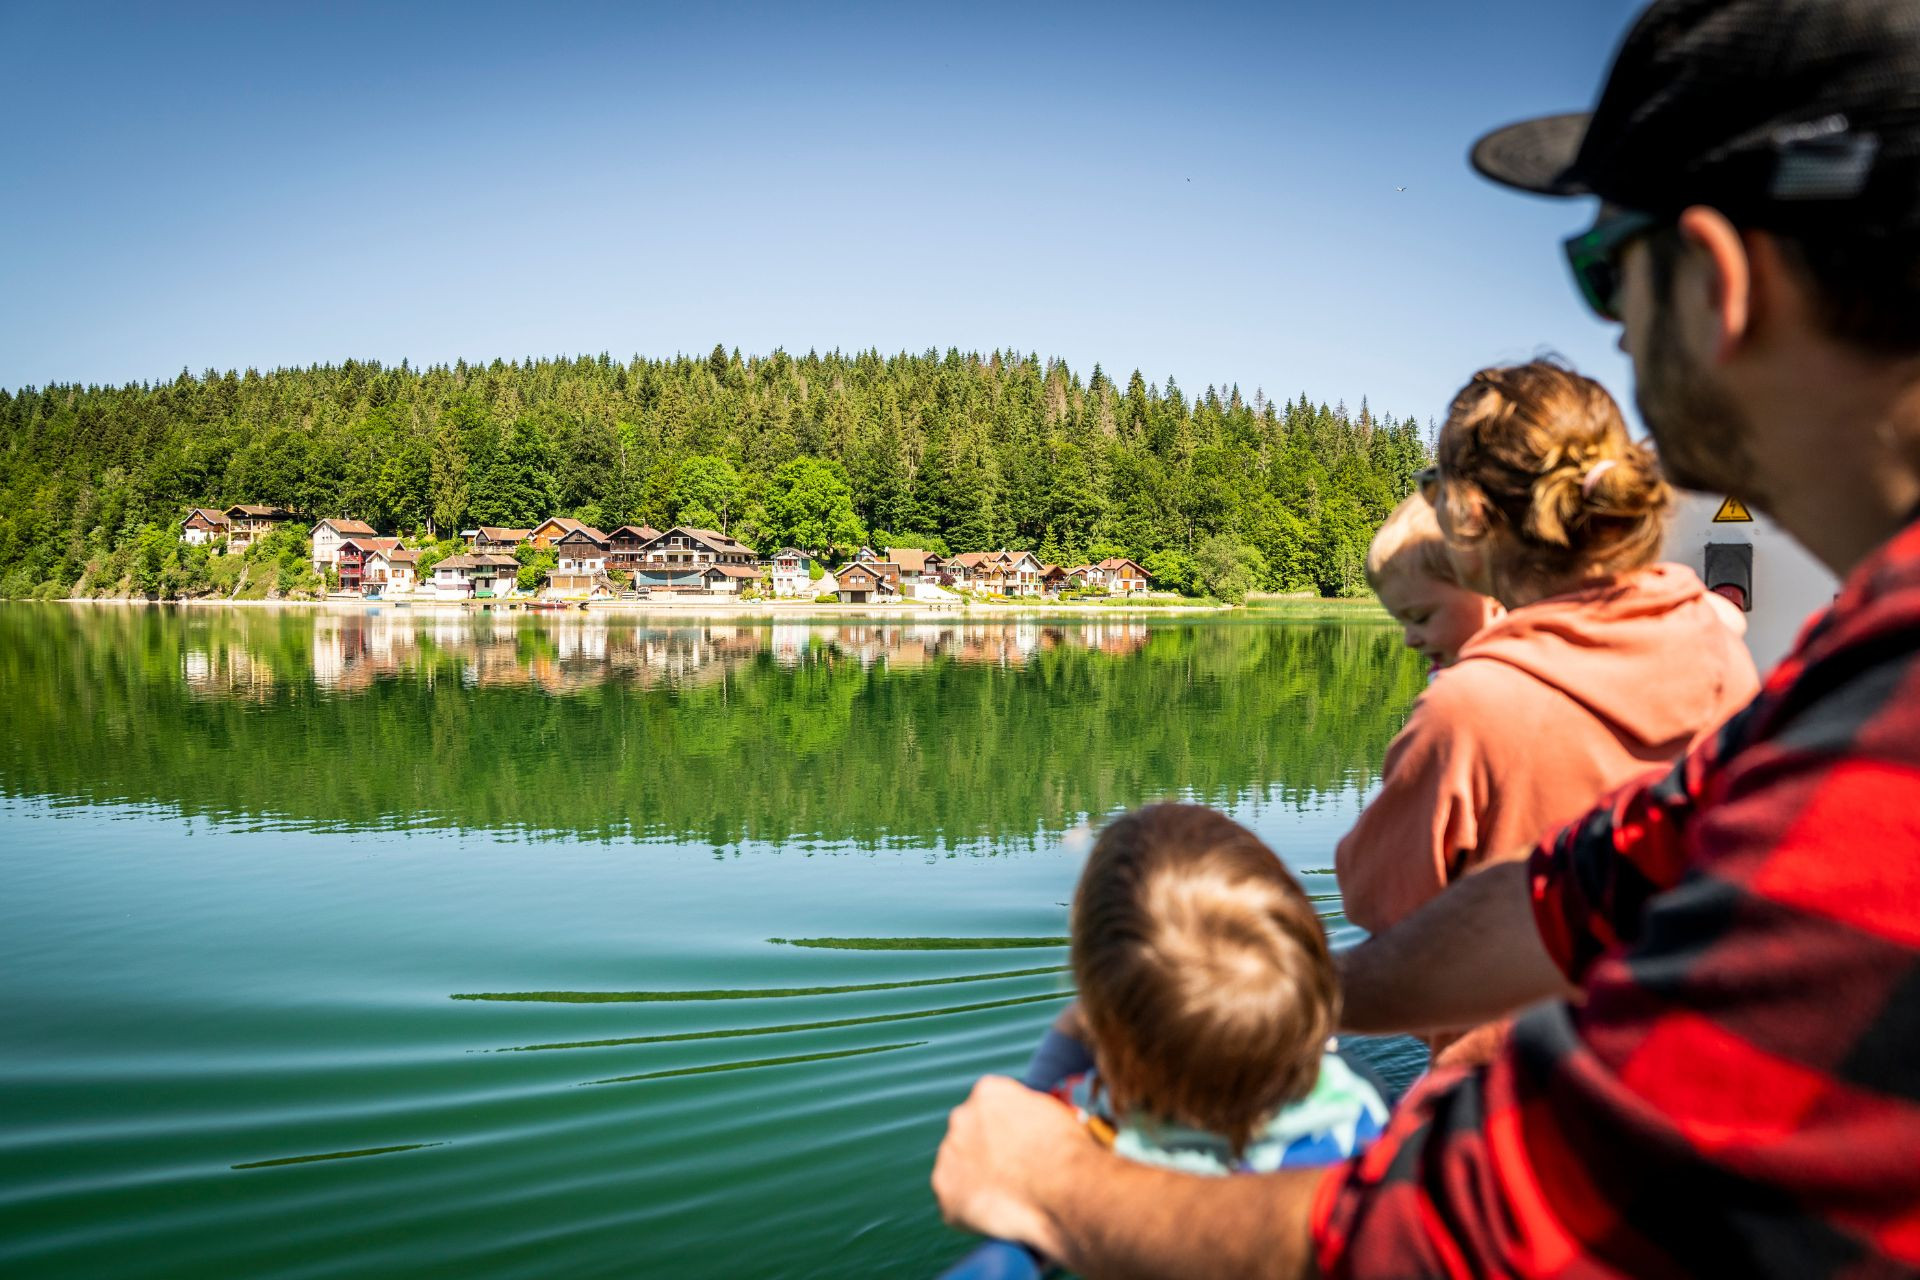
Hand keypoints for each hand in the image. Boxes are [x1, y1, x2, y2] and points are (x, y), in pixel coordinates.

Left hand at [932, 1075, 1094, 1258]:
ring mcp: (949, 1153)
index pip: (988, 1107)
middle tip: (1010, 1173)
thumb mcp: (1051, 1112)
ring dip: (976, 1179)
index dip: (1004, 1130)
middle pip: (968, 1134)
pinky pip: (954, 1200)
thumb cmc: (1067, 1153)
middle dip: (984, 1152)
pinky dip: (970, 1209)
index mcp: (988, 1092)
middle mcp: (961, 1117)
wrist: (1063, 1190)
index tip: (1017, 1147)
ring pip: (959, 1167)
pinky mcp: (944, 1189)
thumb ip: (1025, 1112)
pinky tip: (997, 1213)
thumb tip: (1024, 1126)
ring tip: (1008, 1197)